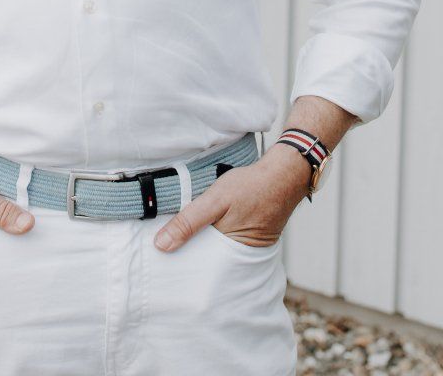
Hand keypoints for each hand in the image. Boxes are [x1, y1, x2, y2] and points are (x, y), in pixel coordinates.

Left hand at [153, 146, 307, 251]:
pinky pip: (225, 244)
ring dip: (200, 245)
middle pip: (205, 262)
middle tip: (162, 249)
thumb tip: (161, 245)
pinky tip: (202, 228)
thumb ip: (188, 222)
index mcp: (229, 254)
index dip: (178, 261)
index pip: (196, 266)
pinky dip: (214, 237)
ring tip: (177, 239)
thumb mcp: (214, 200)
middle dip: (187, 256)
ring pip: (215, 252)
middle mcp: (239, 258)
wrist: (284, 175)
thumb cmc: (251, 186)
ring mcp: (246, 249)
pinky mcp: (250, 239)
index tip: (158, 257)